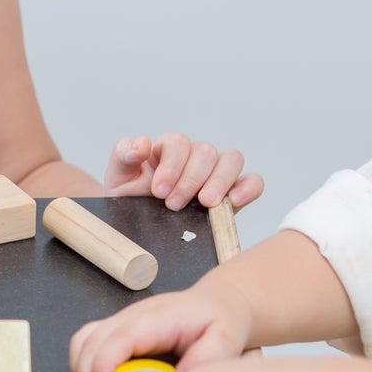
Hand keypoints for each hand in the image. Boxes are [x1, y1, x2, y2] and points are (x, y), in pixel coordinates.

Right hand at [66, 280, 255, 371]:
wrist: (217, 303)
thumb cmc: (220, 321)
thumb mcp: (225, 341)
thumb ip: (203, 362)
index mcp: (159, 318)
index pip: (121, 336)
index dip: (105, 362)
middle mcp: (133, 316)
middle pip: (94, 340)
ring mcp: (121, 321)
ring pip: (84, 340)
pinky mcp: (116, 330)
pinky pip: (87, 342)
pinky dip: (82, 365)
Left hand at [105, 133, 263, 211]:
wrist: (139, 229)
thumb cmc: (129, 199)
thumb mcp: (118, 177)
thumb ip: (123, 154)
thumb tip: (142, 143)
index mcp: (169, 148)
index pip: (179, 144)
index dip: (171, 167)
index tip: (158, 192)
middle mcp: (195, 157)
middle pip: (207, 152)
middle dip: (190, 179)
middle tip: (174, 204)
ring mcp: (216, 174)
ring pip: (232, 160)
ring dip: (219, 181)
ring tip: (205, 204)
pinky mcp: (233, 194)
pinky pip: (252, 181)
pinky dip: (248, 188)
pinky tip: (234, 201)